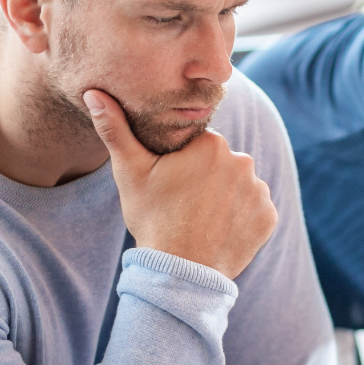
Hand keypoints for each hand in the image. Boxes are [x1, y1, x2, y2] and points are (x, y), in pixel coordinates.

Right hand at [83, 89, 276, 278]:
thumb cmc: (153, 219)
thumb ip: (115, 130)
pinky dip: (241, 219)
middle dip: (205, 180)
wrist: (181, 272)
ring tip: (201, 219)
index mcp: (212, 143)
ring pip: (239, 187)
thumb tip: (94, 92)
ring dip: (225, 198)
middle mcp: (243, 161)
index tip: (171, 185)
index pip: (198, 146)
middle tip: (184, 205)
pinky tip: (220, 230)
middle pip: (221, 165)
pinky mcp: (269, 217)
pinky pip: (254, 211)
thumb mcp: (129, 173)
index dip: (182, 165)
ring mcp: (259, 190)